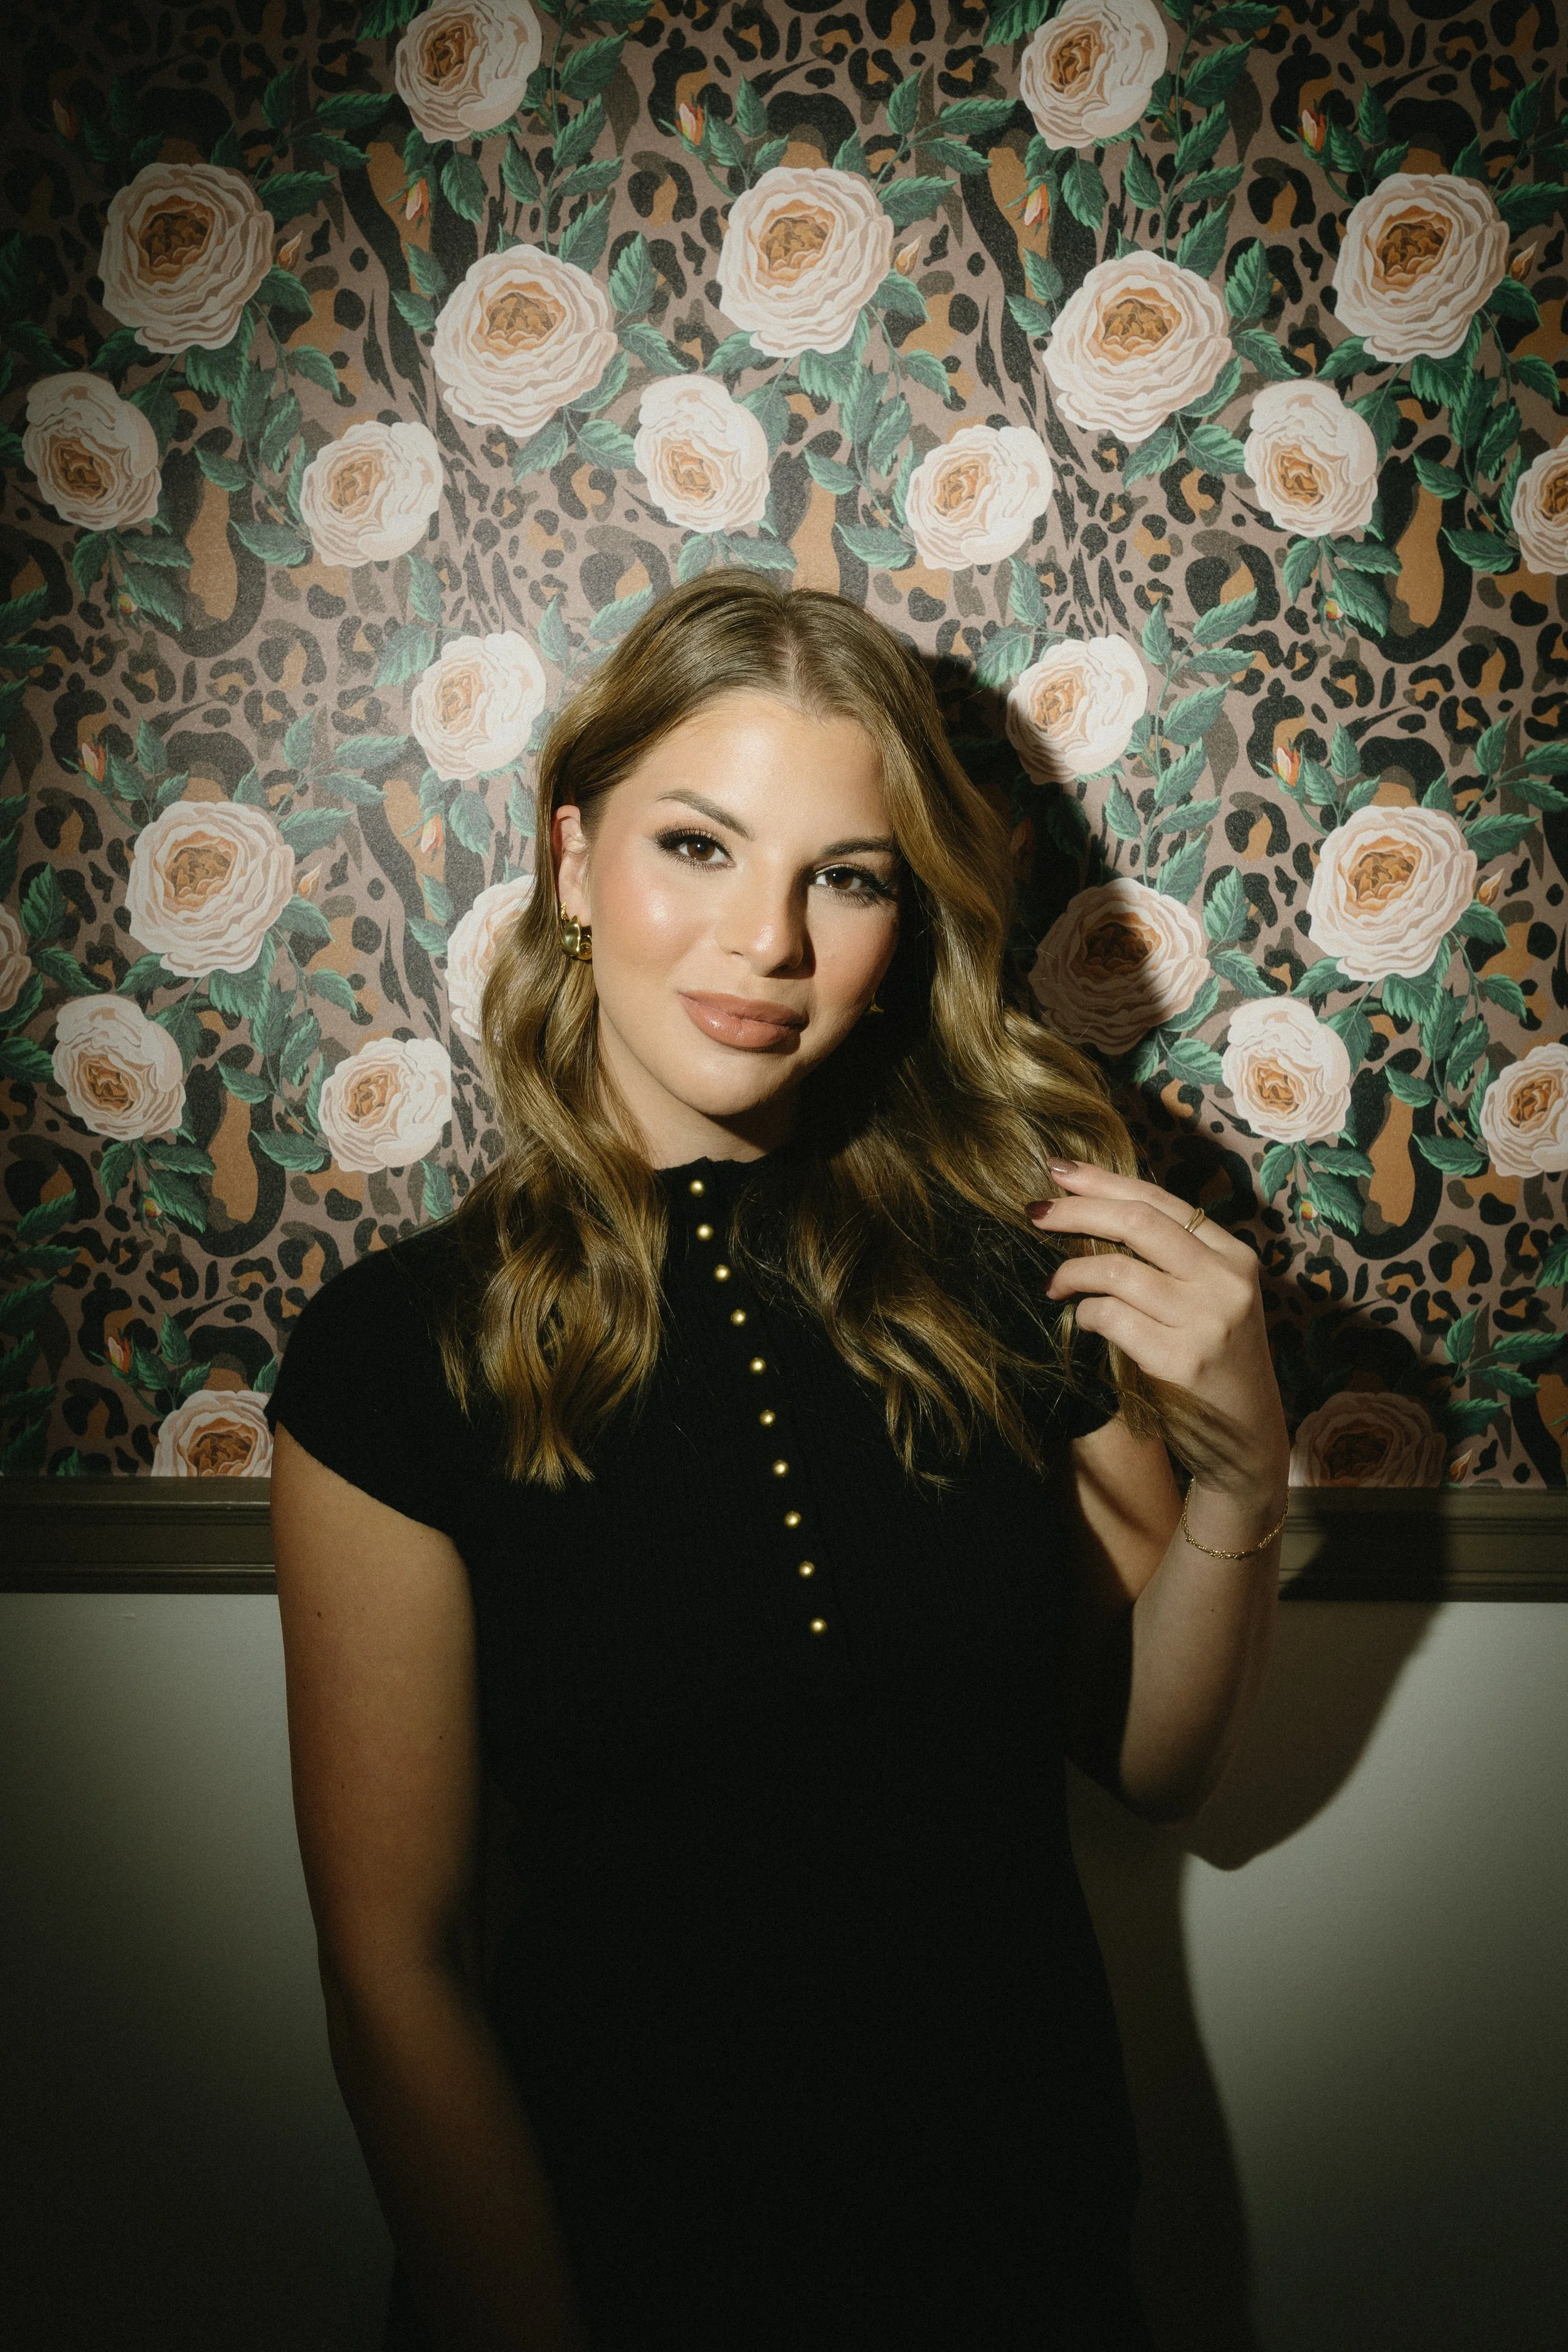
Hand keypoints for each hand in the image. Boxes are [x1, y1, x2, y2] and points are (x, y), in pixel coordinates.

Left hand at [1030, 1159, 1289, 1513]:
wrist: (1247, 1438)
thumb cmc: (1216, 1362)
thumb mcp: (1211, 1298)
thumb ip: (1172, 1258)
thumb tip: (1095, 1210)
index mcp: (1234, 1256)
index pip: (1160, 1200)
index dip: (1103, 1181)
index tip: (1058, 1170)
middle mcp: (1227, 1281)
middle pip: (1137, 1222)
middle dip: (1077, 1210)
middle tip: (1036, 1212)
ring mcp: (1207, 1321)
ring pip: (1117, 1270)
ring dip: (1073, 1273)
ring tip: (1057, 1285)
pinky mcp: (1181, 1360)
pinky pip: (1111, 1318)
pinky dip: (1085, 1315)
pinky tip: (1083, 1322)